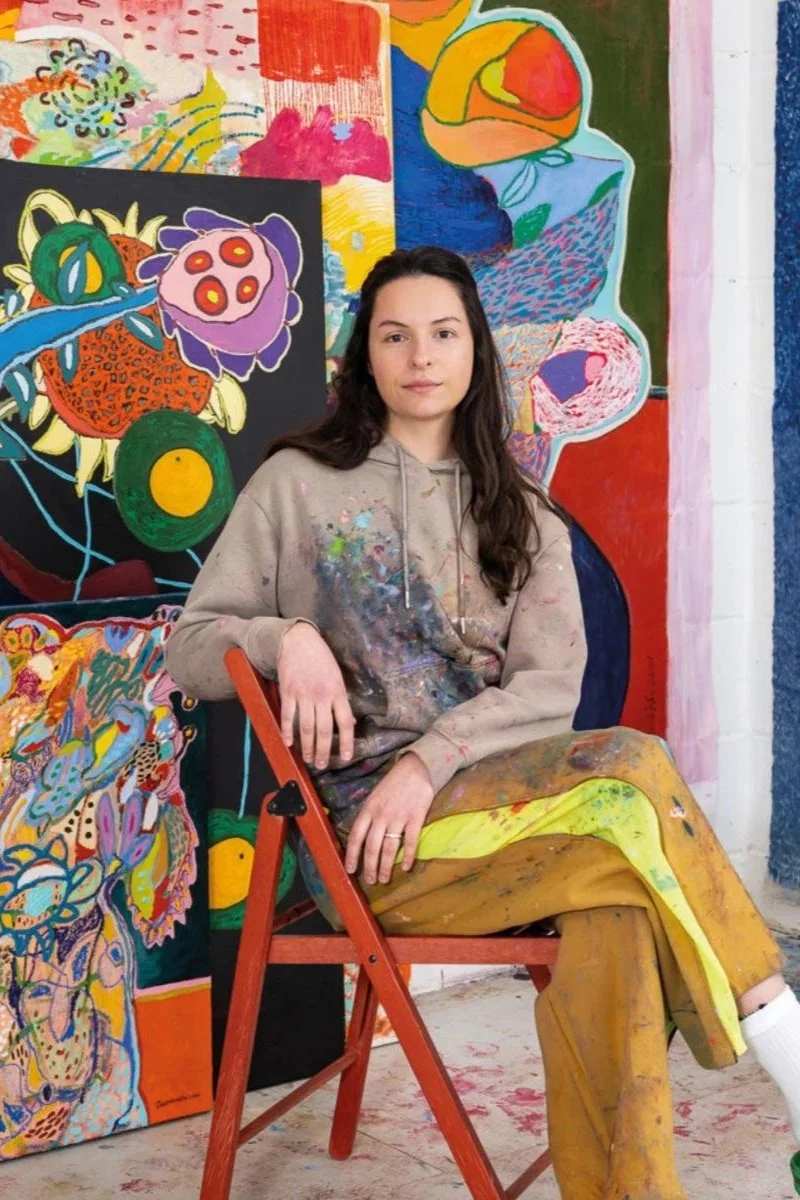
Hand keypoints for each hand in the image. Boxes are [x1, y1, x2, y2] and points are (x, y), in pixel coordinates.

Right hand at [277, 622, 354, 768]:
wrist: (299, 640)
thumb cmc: (321, 658)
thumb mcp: (338, 677)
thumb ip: (342, 700)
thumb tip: (350, 722)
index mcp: (338, 692)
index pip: (346, 723)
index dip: (347, 742)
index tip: (346, 757)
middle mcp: (322, 696)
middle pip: (324, 730)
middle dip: (323, 751)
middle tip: (321, 765)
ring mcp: (304, 695)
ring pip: (306, 727)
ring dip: (307, 746)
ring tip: (308, 758)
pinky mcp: (288, 692)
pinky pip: (288, 716)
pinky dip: (287, 731)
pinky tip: (288, 742)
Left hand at [345, 753, 433, 884]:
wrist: (416, 768)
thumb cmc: (393, 783)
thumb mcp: (374, 796)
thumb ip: (369, 815)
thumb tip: (362, 837)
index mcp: (368, 809)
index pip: (356, 836)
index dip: (352, 855)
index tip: (351, 870)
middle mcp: (381, 815)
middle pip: (372, 846)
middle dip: (370, 866)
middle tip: (370, 881)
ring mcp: (398, 817)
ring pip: (389, 847)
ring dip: (386, 866)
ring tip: (384, 879)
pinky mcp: (415, 817)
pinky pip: (410, 841)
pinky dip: (408, 856)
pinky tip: (406, 867)